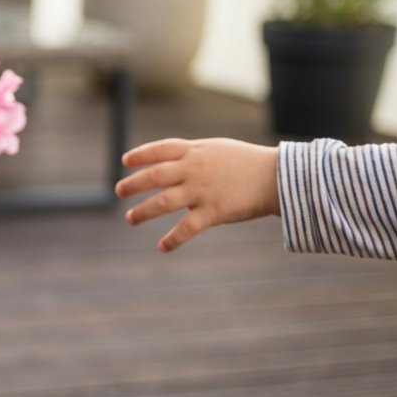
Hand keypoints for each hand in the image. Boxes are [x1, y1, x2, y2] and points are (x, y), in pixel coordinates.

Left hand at [114, 138, 279, 251]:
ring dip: (143, 212)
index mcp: (195, 151)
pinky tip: (162, 247)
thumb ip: (193, 155)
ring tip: (130, 218)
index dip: (140, 155)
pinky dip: (172, 239)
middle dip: (133, 184)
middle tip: (119, 190)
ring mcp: (202, 191)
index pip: (160, 149)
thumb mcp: (217, 149)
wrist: (277, 177)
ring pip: (163, 202)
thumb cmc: (247, 162)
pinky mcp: (213, 212)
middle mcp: (194, 169)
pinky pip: (186, 228)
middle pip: (154, 176)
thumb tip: (169, 164)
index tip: (125, 161)